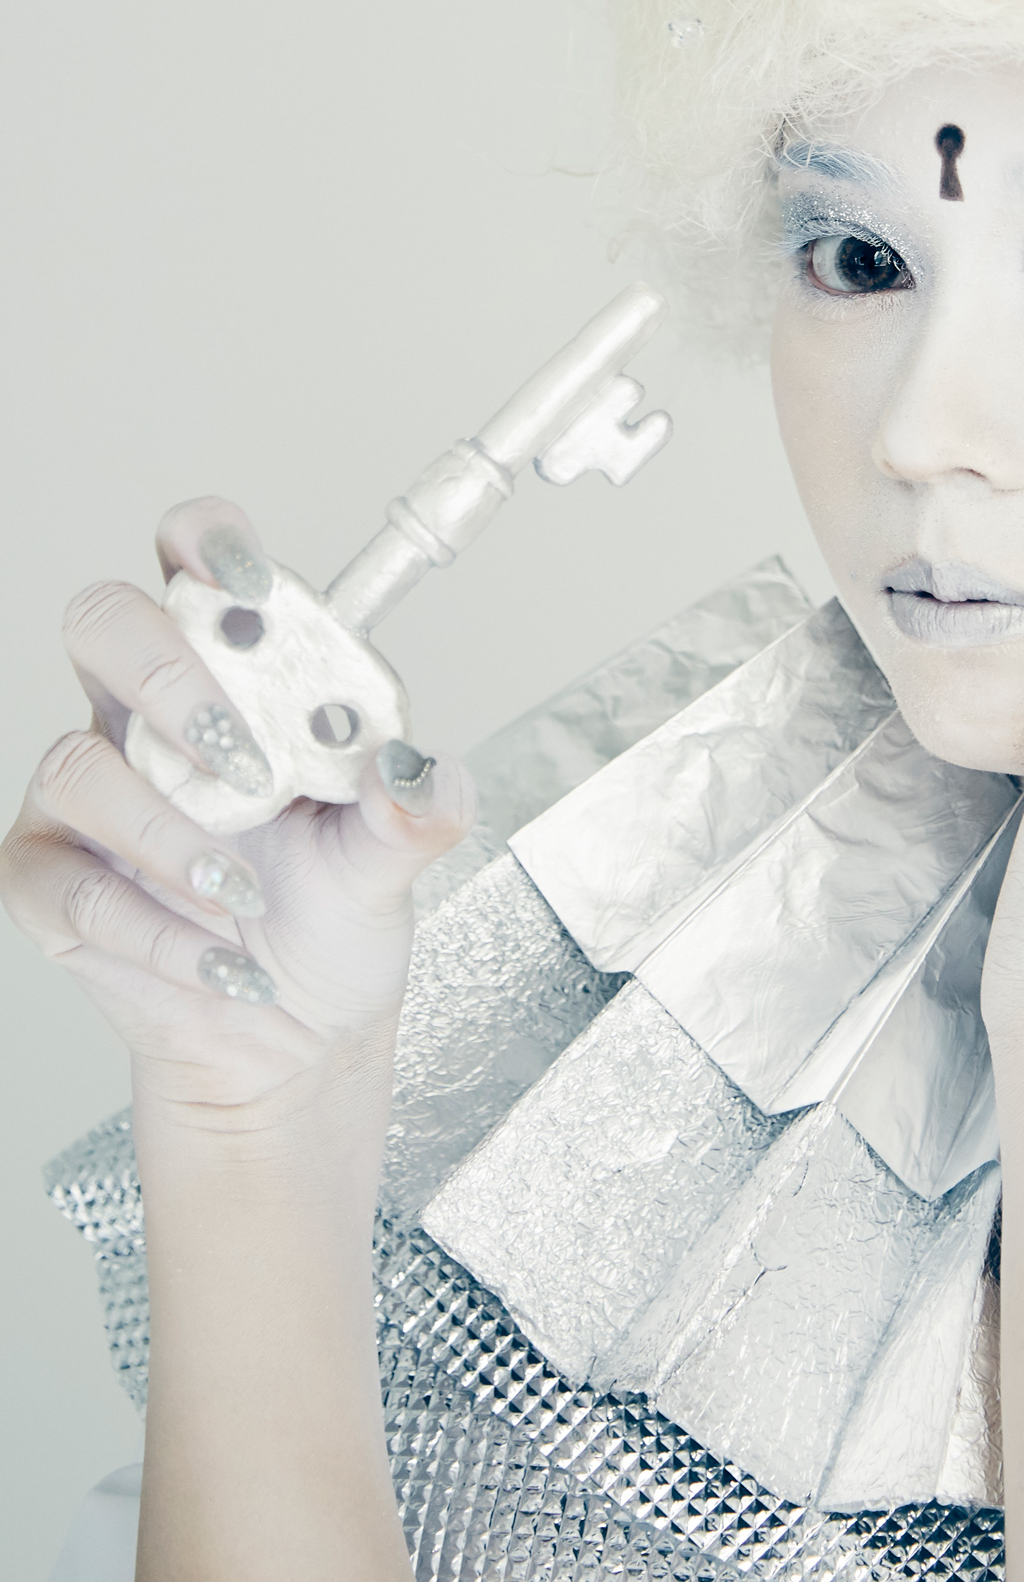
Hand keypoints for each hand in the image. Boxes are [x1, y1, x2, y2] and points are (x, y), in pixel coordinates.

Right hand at [0, 497, 473, 1126]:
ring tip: (244, 895)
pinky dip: (155, 928)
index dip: (208, 546)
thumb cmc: (328, 917)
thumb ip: (414, 809)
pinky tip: (220, 957)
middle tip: (240, 758)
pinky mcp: (50, 879)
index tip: (250, 583)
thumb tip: (416, 768)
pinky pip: (69, 882)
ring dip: (168, 834)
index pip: (194, 563)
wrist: (290, 1035)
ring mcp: (87, 795)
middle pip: (104, 623)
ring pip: (77, 764)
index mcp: (233, 677)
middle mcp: (146, 717)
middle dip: (167, 676)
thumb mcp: (390, 860)